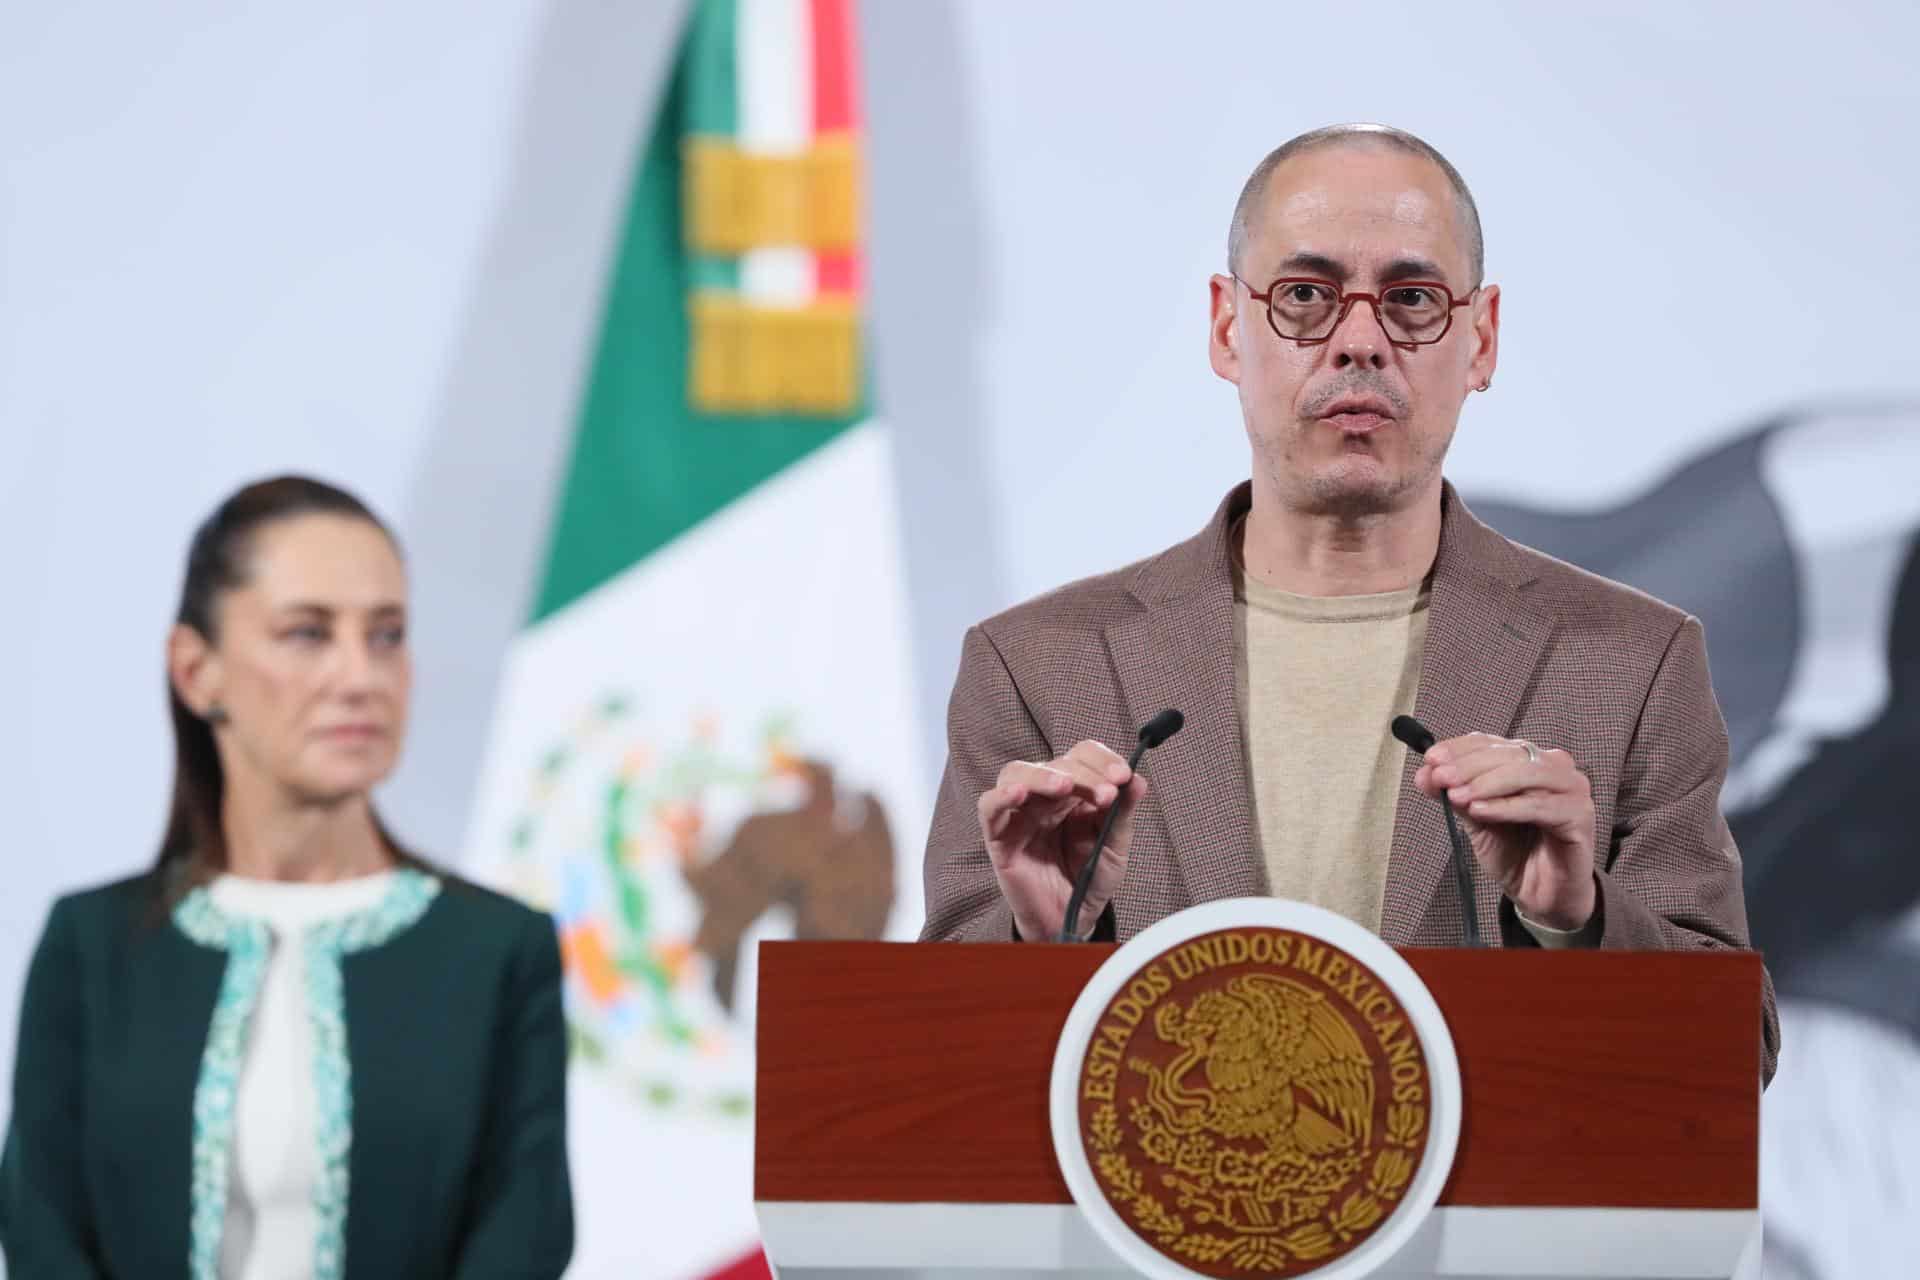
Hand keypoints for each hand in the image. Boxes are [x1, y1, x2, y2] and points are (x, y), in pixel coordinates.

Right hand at [976, 740, 1145, 940]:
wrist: (1071, 920)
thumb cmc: (1090, 878)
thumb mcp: (1115, 846)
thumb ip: (1122, 813)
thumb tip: (1138, 779)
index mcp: (1076, 791)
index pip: (1083, 755)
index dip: (1102, 760)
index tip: (1123, 777)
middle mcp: (1046, 796)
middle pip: (1055, 763)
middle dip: (1084, 774)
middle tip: (1106, 794)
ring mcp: (1020, 813)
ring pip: (1017, 773)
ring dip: (1042, 775)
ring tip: (1065, 786)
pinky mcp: (999, 836)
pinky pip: (988, 807)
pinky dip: (1000, 796)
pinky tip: (1018, 794)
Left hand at [1414, 732, 1595, 930]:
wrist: (1542, 895)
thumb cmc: (1515, 852)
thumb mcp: (1476, 820)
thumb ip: (1455, 795)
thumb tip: (1424, 773)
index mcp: (1529, 761)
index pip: (1492, 743)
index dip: (1460, 748)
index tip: (1431, 759)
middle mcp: (1555, 768)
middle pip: (1509, 754)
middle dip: (1469, 765)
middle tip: (1440, 777)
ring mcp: (1572, 790)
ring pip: (1527, 774)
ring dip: (1487, 783)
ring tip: (1457, 796)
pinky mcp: (1580, 816)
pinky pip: (1540, 806)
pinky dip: (1506, 806)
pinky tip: (1480, 811)